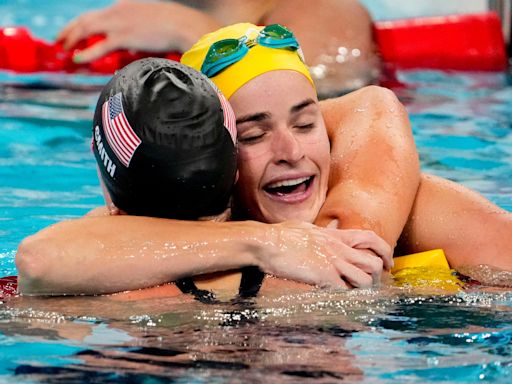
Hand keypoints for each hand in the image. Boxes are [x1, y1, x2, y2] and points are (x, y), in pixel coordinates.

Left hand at [57, 0, 220, 62]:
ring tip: (63, 48)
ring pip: (86, 29)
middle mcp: (116, 13)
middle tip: (59, 40)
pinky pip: (99, 46)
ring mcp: (118, 24)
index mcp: (123, 8)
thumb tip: (134, 44)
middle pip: (85, 19)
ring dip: (71, 39)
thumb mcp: (151, 23)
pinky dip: (86, 52)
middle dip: (69, 30)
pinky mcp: (123, 37)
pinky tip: (78, 58)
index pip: (95, 14)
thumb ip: (138, 30)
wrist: (182, 25)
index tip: (73, 31)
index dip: (81, 23)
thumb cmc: (172, 26)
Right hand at [255, 222, 391, 288]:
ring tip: (354, 294)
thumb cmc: (280, 235)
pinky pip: (346, 291)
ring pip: (366, 280)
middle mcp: (338, 248)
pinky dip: (347, 298)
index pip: (371, 238)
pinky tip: (339, 299)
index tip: (387, 264)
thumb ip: (321, 233)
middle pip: (374, 263)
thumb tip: (326, 232)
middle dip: (377, 277)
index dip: (384, 251)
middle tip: (371, 285)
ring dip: (364, 290)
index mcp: (335, 235)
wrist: (266, 242)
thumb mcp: (306, 228)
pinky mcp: (323, 276)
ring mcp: (332, 263)